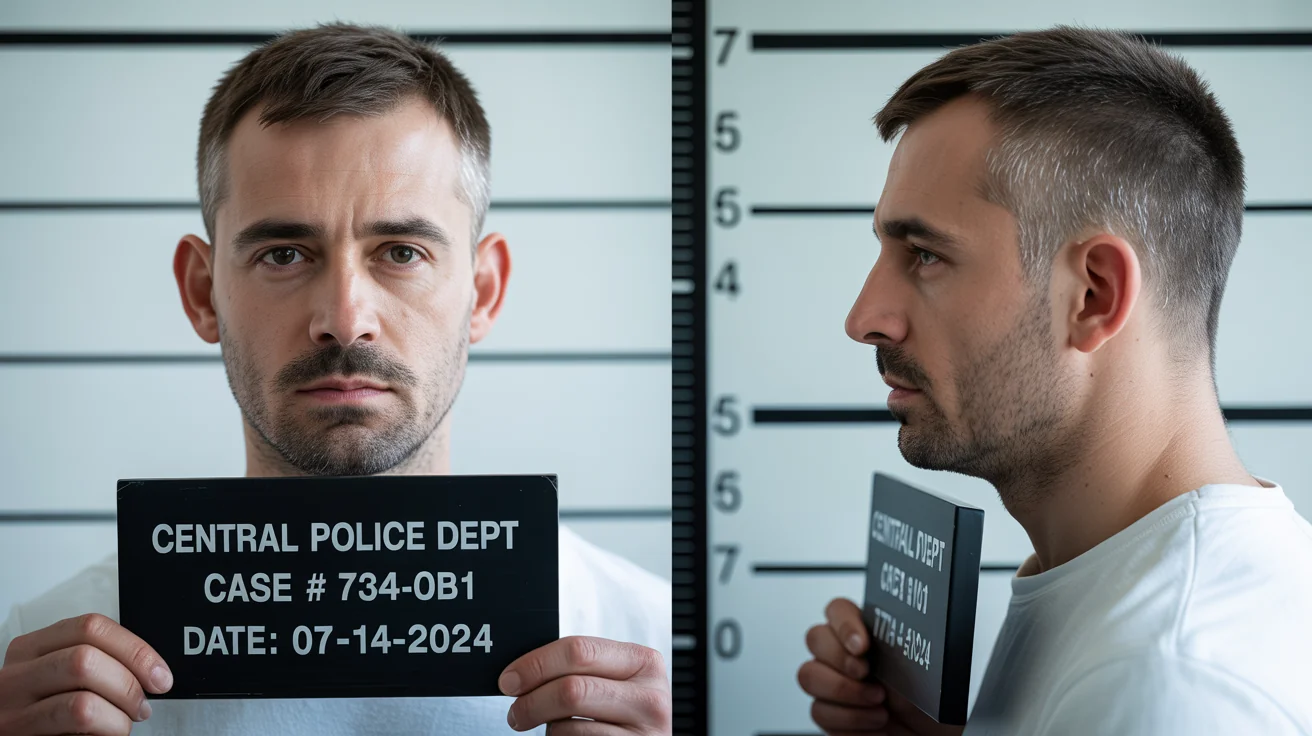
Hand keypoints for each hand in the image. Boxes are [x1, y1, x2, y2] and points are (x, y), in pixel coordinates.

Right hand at [0, 613, 172, 734]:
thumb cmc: (44, 713)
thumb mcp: (60, 677)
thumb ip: (94, 662)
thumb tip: (149, 668)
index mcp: (32, 648)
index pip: (91, 627)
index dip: (135, 650)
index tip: (159, 673)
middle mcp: (16, 676)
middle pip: (86, 660)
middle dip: (129, 684)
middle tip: (141, 705)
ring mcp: (12, 712)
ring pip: (82, 703)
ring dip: (118, 717)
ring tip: (123, 724)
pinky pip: (75, 732)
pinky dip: (105, 732)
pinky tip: (103, 734)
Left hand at [499, 635, 670, 733]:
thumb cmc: (621, 710)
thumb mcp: (611, 679)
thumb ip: (580, 667)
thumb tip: (522, 670)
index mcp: (643, 661)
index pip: (579, 650)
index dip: (536, 664)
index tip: (510, 679)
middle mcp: (650, 696)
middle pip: (571, 689)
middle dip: (531, 700)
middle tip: (515, 711)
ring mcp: (644, 732)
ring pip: (568, 726)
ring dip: (546, 727)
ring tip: (548, 726)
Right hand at [799, 598, 962, 735]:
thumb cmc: (934, 700)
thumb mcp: (928, 663)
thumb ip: (908, 636)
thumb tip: (915, 613)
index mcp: (867, 633)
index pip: (837, 609)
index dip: (844, 623)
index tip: (862, 644)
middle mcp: (845, 654)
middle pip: (815, 638)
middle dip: (841, 660)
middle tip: (868, 674)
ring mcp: (834, 684)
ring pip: (809, 676)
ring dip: (844, 693)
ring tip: (878, 705)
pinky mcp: (831, 714)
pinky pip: (819, 712)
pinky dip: (849, 722)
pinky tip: (874, 723)